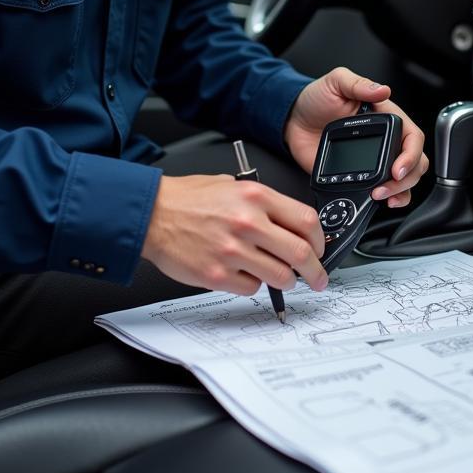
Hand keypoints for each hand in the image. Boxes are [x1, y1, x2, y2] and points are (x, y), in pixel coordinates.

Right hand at [141, 174, 328, 295]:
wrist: (152, 214)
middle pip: (300, 254)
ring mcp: (232, 251)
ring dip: (287, 281)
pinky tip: (246, 274)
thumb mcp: (231, 184)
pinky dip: (254, 284)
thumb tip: (289, 223)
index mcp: (255, 197)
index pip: (306, 221)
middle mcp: (248, 222)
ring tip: (282, 278)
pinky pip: (251, 288)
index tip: (320, 250)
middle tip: (318, 278)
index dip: (320, 241)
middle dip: (315, 271)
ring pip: (280, 276)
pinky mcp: (217, 275)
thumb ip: (262, 202)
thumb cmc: (188, 198)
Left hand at [285, 67, 428, 208]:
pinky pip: (382, 191)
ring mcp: (375, 160)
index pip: (412, 137)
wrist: (293, 120)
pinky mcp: (361, 176)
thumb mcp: (337, 83)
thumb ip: (358, 84)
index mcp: (386, 118)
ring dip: (401, 192)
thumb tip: (382, 90)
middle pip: (415, 162)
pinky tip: (380, 201)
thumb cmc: (317, 98)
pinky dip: (387, 199)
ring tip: (383, 196)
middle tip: (387, 186)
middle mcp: (386, 140)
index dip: (411, 155)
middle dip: (407, 178)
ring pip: (405, 181)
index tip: (398, 168)